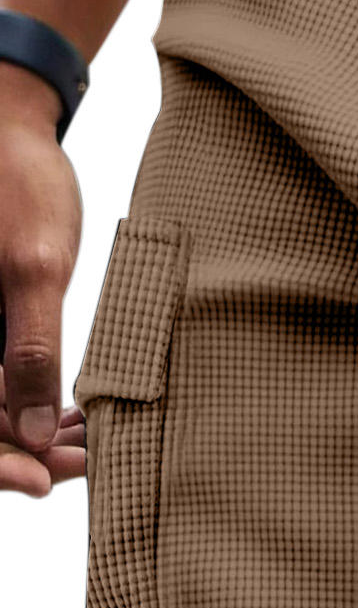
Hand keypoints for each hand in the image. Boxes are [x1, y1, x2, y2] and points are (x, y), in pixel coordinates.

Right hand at [0, 59, 85, 496]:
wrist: (11, 126)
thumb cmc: (17, 181)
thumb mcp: (33, 266)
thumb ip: (30, 352)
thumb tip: (34, 436)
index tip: (46, 481)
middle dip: (24, 454)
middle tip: (88, 465)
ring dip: (36, 435)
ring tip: (96, 444)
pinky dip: (37, 404)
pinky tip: (85, 416)